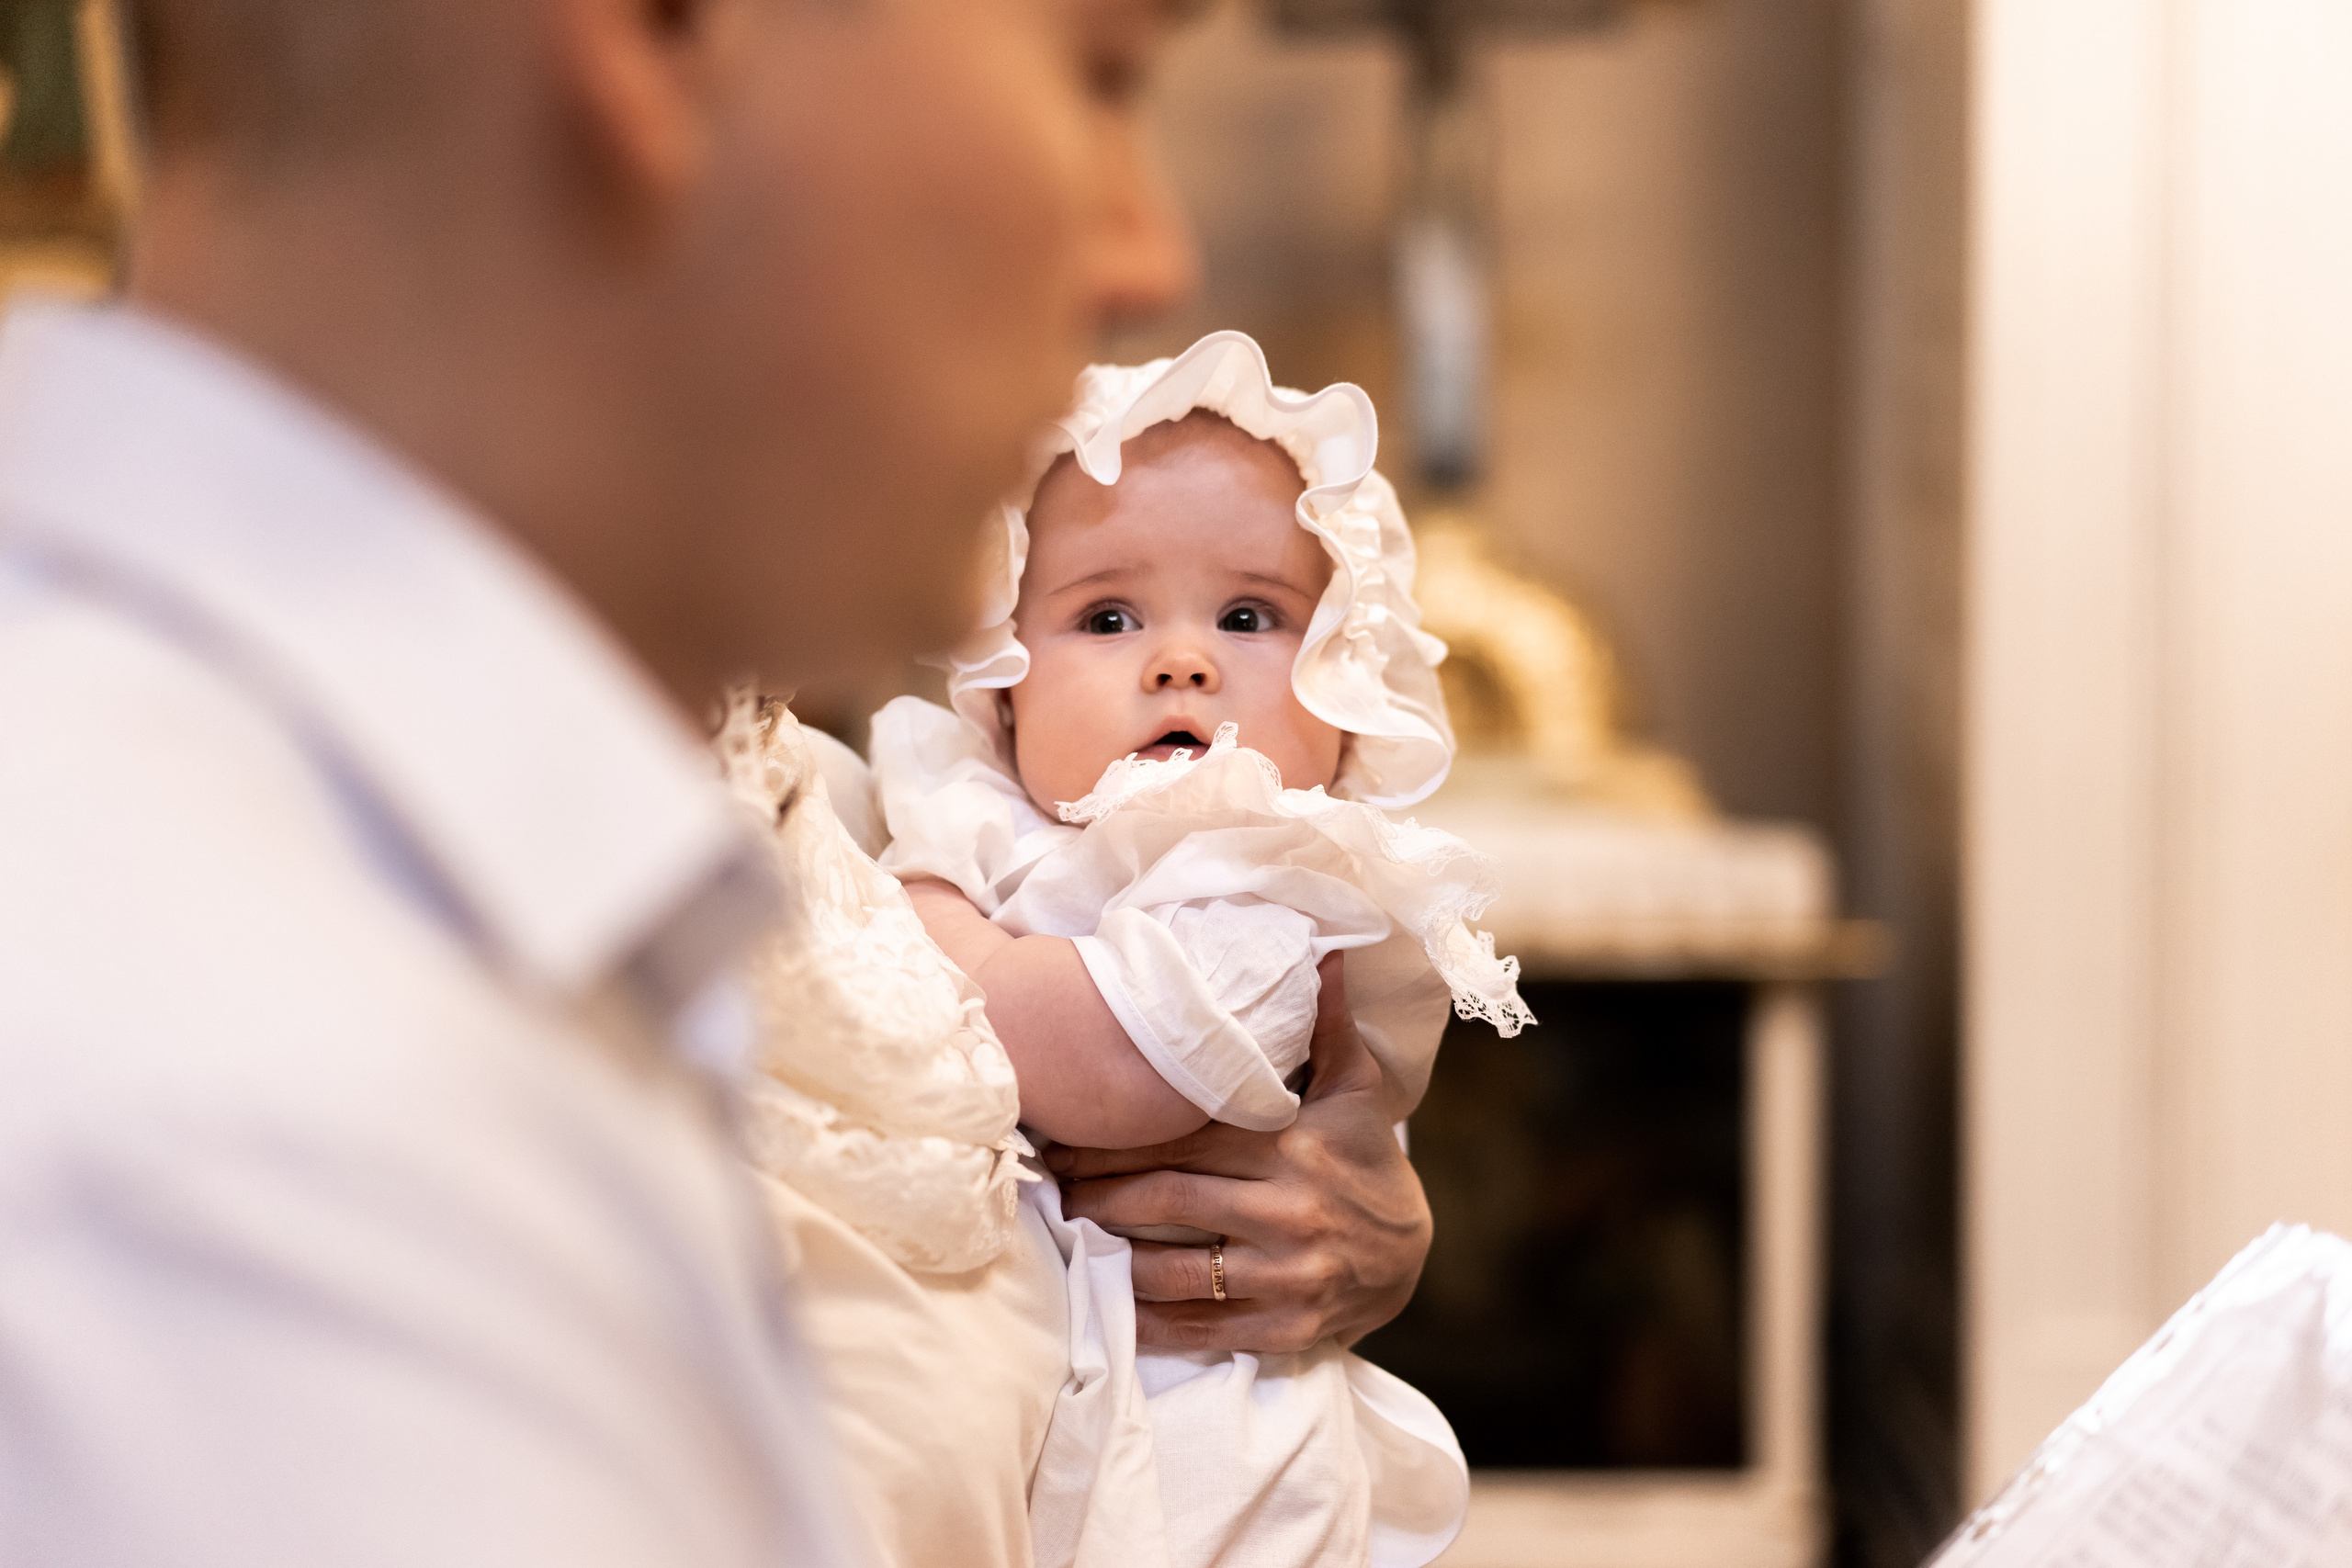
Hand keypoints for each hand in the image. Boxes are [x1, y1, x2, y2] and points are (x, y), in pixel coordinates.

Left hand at [1045, 953, 1433, 1353]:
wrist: (1413, 1252)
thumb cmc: (1365, 1157)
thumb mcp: (1354, 1088)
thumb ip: (1327, 1026)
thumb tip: (1327, 952)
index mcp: (1293, 1148)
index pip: (1183, 1141)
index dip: (1114, 1141)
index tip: (1064, 1138)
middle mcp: (1290, 1212)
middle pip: (1166, 1201)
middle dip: (1097, 1194)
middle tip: (1052, 1186)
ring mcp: (1290, 1276)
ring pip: (1175, 1270)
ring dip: (1112, 1257)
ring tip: (1072, 1237)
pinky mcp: (1288, 1327)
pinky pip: (1204, 1328)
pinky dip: (1151, 1323)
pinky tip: (1112, 1307)